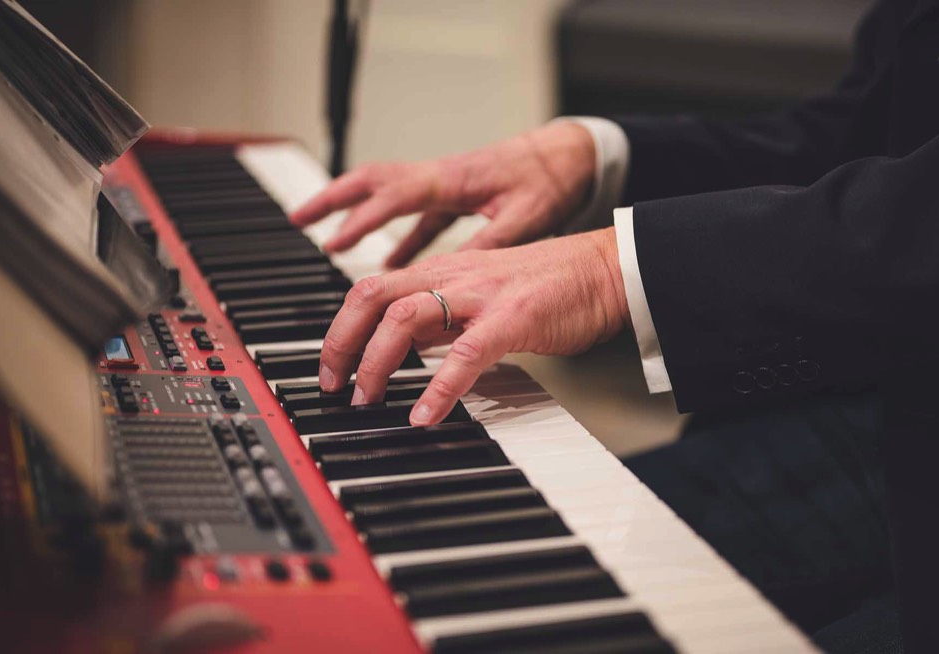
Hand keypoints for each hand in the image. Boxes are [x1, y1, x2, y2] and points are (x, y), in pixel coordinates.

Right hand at [290, 121, 596, 266]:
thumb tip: (455, 277)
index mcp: (452, 179)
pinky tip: (388, 263)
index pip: (394, 196)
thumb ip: (488, 245)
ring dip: (354, 212)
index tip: (334, 243)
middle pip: (372, 181)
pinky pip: (413, 214)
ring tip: (327, 240)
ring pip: (386, 193)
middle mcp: (440, 176)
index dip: (362, 220)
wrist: (572, 153)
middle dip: (333, 199)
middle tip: (299, 220)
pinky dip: (394, 235)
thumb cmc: (551, 179)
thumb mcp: (526, 216)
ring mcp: (444, 185)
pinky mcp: (454, 196)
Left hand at [318, 227, 629, 424]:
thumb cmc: (553, 284)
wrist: (606, 269)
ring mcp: (482, 294)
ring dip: (377, 364)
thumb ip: (444, 314)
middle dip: (341, 343)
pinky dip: (438, 387)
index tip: (332, 367)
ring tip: (370, 400)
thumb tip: (405, 346)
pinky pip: (465, 353)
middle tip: (334, 385)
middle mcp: (453, 276)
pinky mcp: (513, 317)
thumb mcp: (483, 292)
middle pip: (371, 296)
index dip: (340, 329)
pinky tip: (425, 414)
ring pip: (405, 319)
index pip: (371, 289)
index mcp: (444, 271)